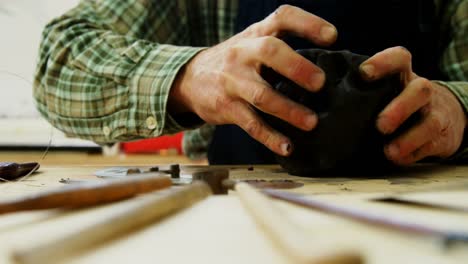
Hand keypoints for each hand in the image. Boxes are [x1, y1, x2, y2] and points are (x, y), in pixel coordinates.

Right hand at [169, 5, 336, 155]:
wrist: (189, 78)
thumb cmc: (233, 62)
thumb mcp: (251, 43)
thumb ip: (280, 47)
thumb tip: (324, 66)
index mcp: (255, 34)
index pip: (282, 17)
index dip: (308, 23)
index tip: (332, 36)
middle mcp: (242, 53)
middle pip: (270, 51)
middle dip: (297, 67)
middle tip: (320, 83)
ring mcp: (232, 81)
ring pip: (262, 94)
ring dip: (289, 109)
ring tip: (311, 122)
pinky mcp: (226, 107)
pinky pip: (251, 124)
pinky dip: (270, 137)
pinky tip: (286, 147)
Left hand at [360, 47, 466, 164]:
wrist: (442, 118)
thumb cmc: (397, 101)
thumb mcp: (384, 90)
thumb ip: (360, 90)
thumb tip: (319, 97)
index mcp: (403, 76)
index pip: (399, 59)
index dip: (384, 62)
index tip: (363, 72)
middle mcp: (421, 92)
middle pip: (420, 90)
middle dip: (400, 108)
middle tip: (381, 125)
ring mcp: (433, 114)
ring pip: (430, 122)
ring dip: (409, 138)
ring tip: (390, 150)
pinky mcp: (439, 138)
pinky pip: (430, 146)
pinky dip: (413, 154)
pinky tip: (397, 159)